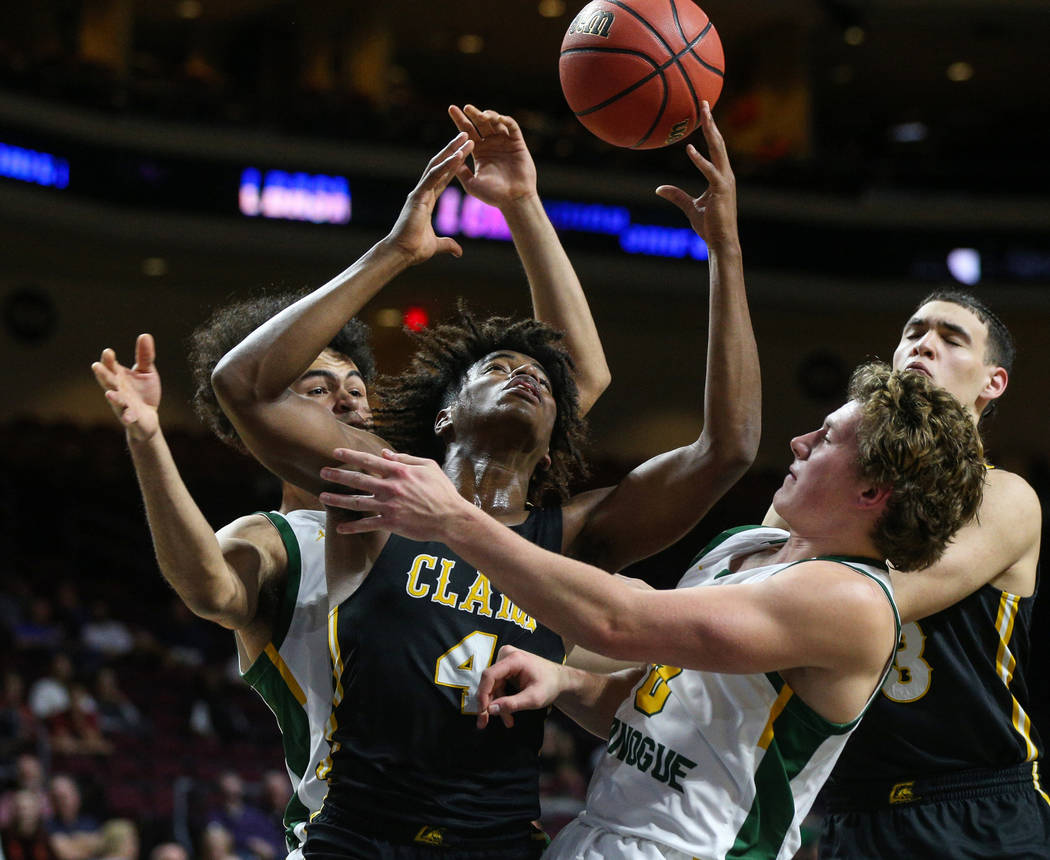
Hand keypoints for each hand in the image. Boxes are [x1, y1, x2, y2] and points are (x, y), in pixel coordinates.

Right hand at [91, 333, 161, 441]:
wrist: (148, 418)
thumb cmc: (143, 393)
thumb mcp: (146, 372)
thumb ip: (144, 356)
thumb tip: (144, 335)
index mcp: (118, 377)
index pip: (110, 366)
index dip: (108, 360)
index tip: (108, 352)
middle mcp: (117, 390)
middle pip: (108, 381)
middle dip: (103, 374)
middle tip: (97, 366)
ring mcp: (122, 404)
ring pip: (115, 400)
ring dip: (113, 397)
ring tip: (109, 393)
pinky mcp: (131, 417)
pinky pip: (128, 417)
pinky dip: (127, 416)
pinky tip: (128, 416)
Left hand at [318, 448, 474, 540]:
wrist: (450, 518)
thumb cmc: (442, 491)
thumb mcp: (428, 467)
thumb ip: (406, 458)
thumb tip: (385, 452)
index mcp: (399, 472)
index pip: (369, 461)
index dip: (350, 456)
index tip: (335, 453)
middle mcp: (390, 487)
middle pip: (357, 480)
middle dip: (337, 475)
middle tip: (322, 472)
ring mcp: (389, 506)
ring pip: (357, 502)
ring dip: (338, 499)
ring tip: (322, 496)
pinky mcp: (390, 523)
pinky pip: (367, 525)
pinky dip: (352, 527)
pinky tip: (340, 528)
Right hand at [383, 132, 474, 265]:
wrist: (401, 254)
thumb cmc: (414, 249)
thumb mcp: (437, 246)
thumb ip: (448, 245)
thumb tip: (459, 252)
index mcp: (427, 200)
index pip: (444, 178)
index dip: (455, 165)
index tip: (464, 153)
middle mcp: (423, 192)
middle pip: (441, 166)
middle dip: (454, 150)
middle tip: (466, 136)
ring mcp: (420, 192)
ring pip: (437, 166)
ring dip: (452, 151)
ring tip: (465, 138)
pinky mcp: (418, 196)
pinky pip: (434, 177)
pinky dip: (446, 166)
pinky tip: (457, 156)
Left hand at [449, 104, 537, 207]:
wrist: (514, 200)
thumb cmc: (493, 195)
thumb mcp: (471, 183)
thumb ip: (460, 170)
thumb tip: (447, 159)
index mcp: (479, 152)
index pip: (467, 131)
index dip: (460, 120)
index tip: (451, 109)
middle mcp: (491, 145)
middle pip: (480, 124)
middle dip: (473, 114)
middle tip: (466, 108)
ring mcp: (505, 143)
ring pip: (495, 122)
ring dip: (489, 115)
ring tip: (482, 115)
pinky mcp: (518, 144)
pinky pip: (512, 127)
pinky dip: (506, 120)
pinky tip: (498, 119)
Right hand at [475, 645, 564, 728]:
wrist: (560, 678)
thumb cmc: (550, 685)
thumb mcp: (533, 698)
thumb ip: (512, 704)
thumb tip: (490, 710)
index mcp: (513, 659)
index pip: (489, 675)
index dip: (483, 695)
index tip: (482, 713)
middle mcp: (506, 656)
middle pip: (489, 683)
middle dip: (489, 704)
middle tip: (485, 723)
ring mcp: (506, 661)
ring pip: (493, 687)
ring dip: (497, 705)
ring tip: (508, 721)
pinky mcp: (506, 668)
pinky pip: (498, 686)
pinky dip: (501, 701)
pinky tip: (508, 714)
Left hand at [655, 102, 737, 249]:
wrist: (721, 242)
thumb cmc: (709, 226)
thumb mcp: (690, 207)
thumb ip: (676, 195)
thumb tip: (659, 188)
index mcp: (720, 176)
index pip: (716, 147)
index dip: (710, 130)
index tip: (704, 113)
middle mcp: (725, 174)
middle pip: (718, 142)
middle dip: (711, 122)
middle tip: (704, 102)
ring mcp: (725, 181)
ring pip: (718, 150)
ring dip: (711, 131)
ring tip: (703, 114)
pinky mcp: (721, 190)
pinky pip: (709, 172)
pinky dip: (699, 160)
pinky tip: (689, 148)